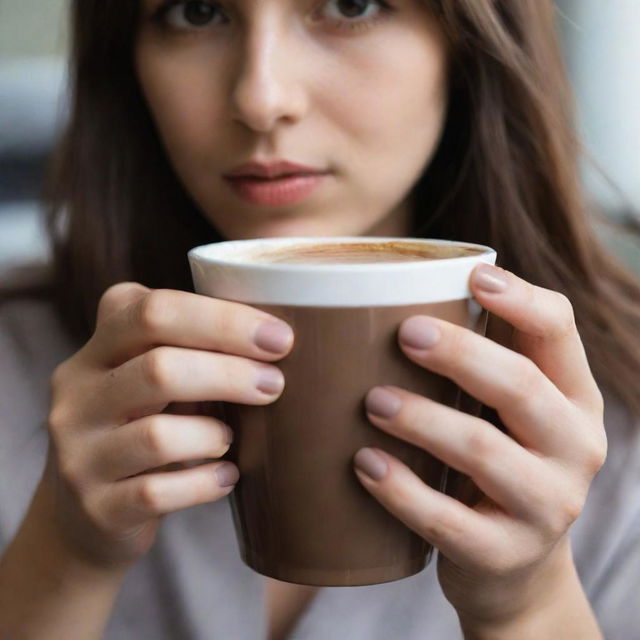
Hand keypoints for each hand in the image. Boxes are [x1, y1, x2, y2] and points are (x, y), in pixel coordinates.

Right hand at [41, 283, 293, 570]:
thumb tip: (272, 337)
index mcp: (98, 350)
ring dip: (213, 435)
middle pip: (158, 367)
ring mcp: (79, 455)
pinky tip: (225, 477)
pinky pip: (157, 493)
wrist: (87, 512)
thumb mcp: (149, 378)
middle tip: (274, 384)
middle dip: (229, 373)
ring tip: (230, 439)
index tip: (278, 337)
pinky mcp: (95, 508)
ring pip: (159, 436)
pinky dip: (204, 484)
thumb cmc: (141, 427)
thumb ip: (189, 349)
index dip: (222, 319)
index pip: (152, 311)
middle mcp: (78, 396)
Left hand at [353, 263, 606, 626]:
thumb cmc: (495, 461)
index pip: (559, 331)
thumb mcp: (506, 410)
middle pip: (521, 386)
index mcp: (574, 397)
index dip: (520, 298)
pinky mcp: (504, 554)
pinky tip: (364, 465)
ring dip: (421, 420)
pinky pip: (448, 521)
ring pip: (483, 451)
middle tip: (405, 334)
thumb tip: (404, 292)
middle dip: (460, 355)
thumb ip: (481, 358)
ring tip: (371, 401)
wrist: (513, 565)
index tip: (472, 275)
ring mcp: (546, 506)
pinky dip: (400, 490)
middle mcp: (574, 447)